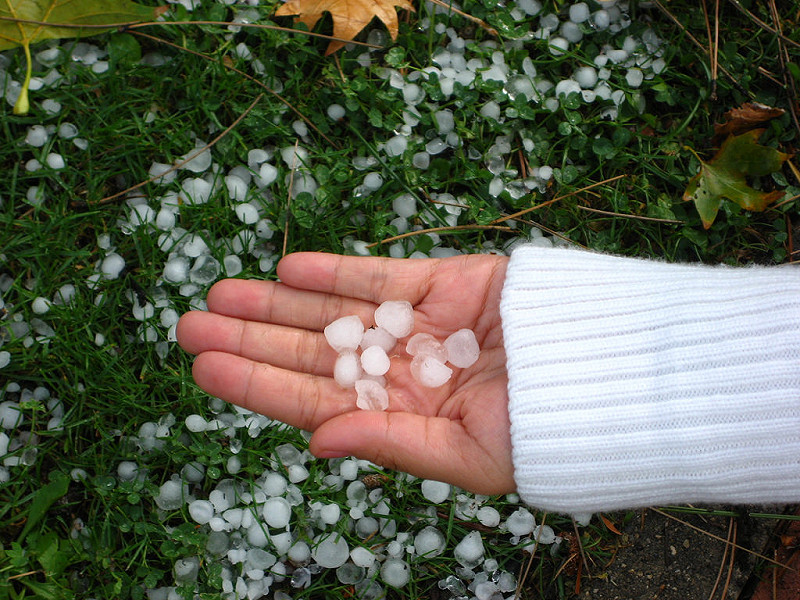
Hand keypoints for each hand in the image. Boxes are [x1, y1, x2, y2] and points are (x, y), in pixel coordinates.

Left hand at [176, 252, 513, 494]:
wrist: (606, 374)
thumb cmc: (543, 431)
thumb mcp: (467, 456)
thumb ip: (391, 444)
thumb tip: (318, 443)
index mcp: (397, 416)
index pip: (312, 400)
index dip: (258, 383)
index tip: (205, 368)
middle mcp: (396, 369)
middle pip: (309, 350)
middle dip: (251, 336)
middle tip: (189, 323)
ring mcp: (416, 323)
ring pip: (333, 308)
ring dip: (277, 300)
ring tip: (221, 292)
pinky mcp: (443, 282)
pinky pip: (380, 274)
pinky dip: (336, 270)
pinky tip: (288, 268)